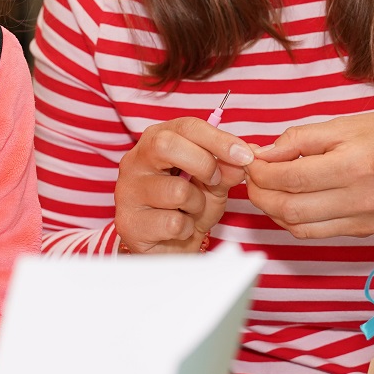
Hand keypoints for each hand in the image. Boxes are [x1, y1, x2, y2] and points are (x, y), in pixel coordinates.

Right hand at [114, 118, 253, 252]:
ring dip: (197, 204)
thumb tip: (240, 161)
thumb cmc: (188, 207)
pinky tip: (178, 228)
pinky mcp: (130, 223)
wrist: (169, 247)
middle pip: (166, 145)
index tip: (245, 155)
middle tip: (214, 182)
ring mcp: (128, 191)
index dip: (218, 139)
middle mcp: (135, 161)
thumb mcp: (214, 184)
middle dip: (204, 164)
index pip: (186, 127)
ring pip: (176, 190)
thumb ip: (226, 169)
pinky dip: (186, 228)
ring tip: (190, 210)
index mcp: (156, 141)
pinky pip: (172, 222)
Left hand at [245, 112, 373, 239]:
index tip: (250, 159)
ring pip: (298, 226)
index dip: (261, 171)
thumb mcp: (347, 124)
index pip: (291, 177)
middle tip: (252, 175)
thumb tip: (263, 153)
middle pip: (289, 208)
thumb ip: (302, 139)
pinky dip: (294, 220)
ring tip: (267, 187)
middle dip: (260, 193)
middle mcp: (361, 198)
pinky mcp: (364, 232)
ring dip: (273, 209)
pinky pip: (316, 232)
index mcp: (356, 164)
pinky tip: (289, 200)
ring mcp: (363, 220)